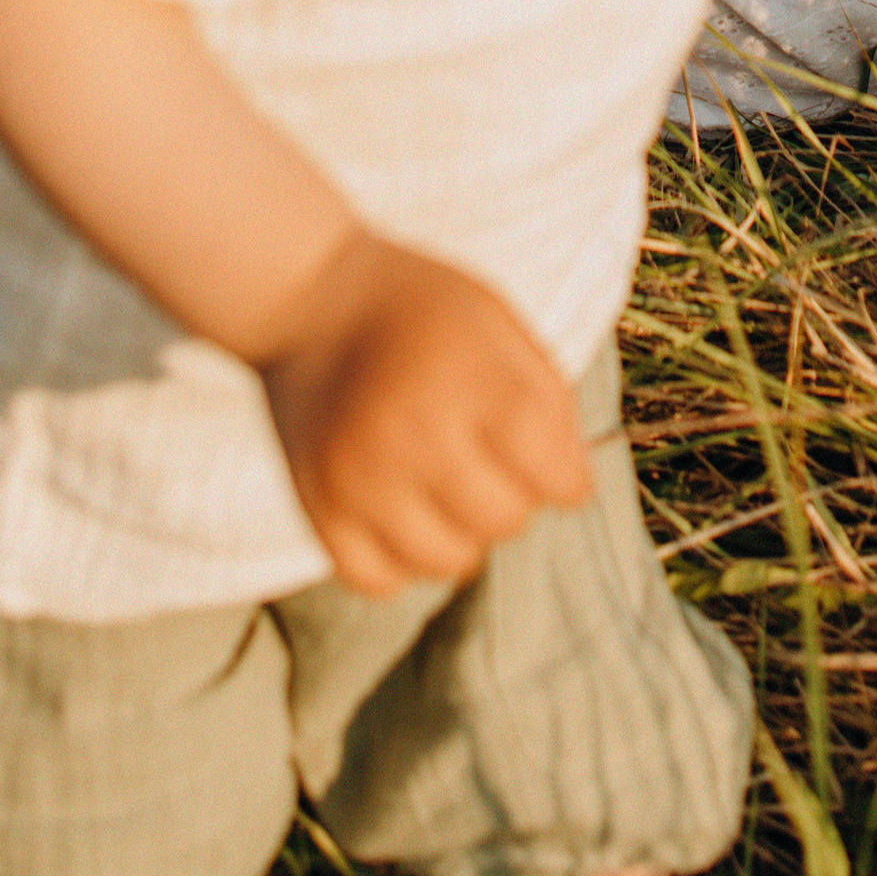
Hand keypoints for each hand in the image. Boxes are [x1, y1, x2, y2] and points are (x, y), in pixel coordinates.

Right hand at [262, 229, 590, 594]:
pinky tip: (399, 509)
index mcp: (469, 376)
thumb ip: (548, 400)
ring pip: (449, 562)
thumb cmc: (418, 308)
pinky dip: (400, 557)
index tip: (547, 459)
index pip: (554, 476)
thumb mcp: (497, 322)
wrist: (304, 294)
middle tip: (485, 454)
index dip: (564, 476)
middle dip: (513, 494)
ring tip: (443, 482)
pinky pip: (381, 581)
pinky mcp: (317, 508)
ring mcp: (359, 478)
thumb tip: (573, 488)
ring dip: (461, 532)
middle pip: (505, 520)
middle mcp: (412, 432)